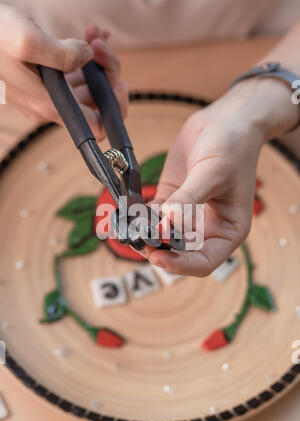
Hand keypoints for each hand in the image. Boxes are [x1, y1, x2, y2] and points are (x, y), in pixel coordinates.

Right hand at [0, 5, 127, 139]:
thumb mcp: (26, 42)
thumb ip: (62, 54)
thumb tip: (86, 57)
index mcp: (49, 105)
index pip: (96, 127)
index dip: (113, 108)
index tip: (118, 83)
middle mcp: (52, 103)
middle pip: (95, 102)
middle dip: (106, 73)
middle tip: (99, 46)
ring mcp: (50, 90)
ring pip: (88, 83)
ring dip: (97, 59)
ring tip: (92, 34)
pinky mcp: (48, 75)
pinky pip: (76, 69)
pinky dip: (87, 53)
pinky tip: (91, 34)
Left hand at [146, 78, 297, 276]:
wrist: (226, 121)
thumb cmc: (232, 147)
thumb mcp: (212, 174)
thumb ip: (188, 200)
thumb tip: (166, 224)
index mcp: (228, 230)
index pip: (204, 262)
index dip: (181, 265)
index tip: (160, 257)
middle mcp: (207, 228)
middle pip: (180, 252)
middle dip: (158, 250)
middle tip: (137, 241)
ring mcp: (187, 215)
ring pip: (163, 236)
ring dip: (145, 235)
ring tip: (128, 230)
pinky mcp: (172, 200)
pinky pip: (154, 216)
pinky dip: (140, 217)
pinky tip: (128, 213)